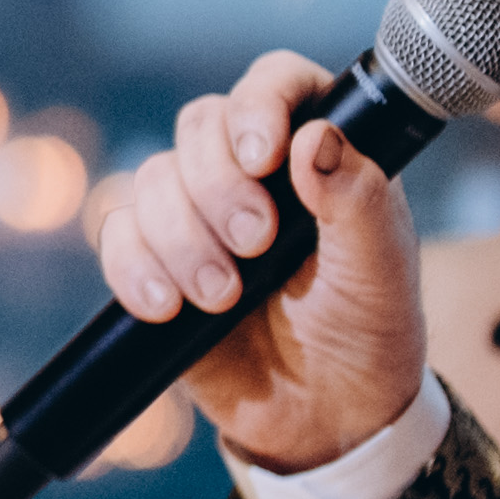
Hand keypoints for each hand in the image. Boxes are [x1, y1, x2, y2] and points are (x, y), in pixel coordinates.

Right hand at [91, 49, 426, 473]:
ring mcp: (198, 213)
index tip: (264, 156)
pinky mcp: (156, 262)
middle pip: (200, 125)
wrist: (327, 415)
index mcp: (316, 148)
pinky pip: (119, 237)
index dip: (258, 106)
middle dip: (218, 185)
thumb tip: (316, 138)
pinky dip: (134, 268)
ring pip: (154, 179)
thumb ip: (358, 199)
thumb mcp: (380, 268)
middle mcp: (251, 168)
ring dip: (182, 238)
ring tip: (224, 295)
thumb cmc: (367, 329)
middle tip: (256, 243)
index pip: (275, 83)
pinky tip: (167, 306)